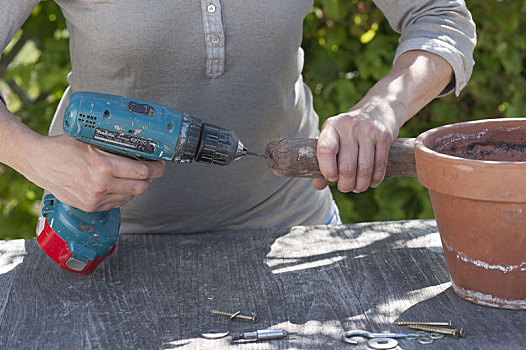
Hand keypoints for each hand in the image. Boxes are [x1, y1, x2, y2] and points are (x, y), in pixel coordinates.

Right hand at [24, 134, 164, 211]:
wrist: (39, 162)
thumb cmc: (63, 148)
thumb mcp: (91, 140)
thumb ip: (114, 146)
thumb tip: (138, 147)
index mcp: (103, 166)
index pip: (142, 172)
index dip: (156, 168)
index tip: (159, 163)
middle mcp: (100, 185)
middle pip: (141, 188)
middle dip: (150, 178)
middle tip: (151, 169)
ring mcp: (95, 199)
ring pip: (131, 196)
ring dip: (136, 186)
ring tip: (132, 175)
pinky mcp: (91, 207)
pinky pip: (117, 202)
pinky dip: (122, 194)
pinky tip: (118, 183)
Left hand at [312, 50, 452, 192]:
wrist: (379, 109)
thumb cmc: (350, 130)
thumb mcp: (334, 138)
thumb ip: (324, 161)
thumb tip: (317, 186)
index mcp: (332, 126)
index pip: (325, 150)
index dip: (327, 170)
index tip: (331, 178)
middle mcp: (349, 127)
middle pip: (347, 167)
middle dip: (346, 184)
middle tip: (346, 187)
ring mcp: (368, 131)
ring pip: (364, 169)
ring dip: (361, 185)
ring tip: (358, 187)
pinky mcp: (384, 136)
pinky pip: (380, 165)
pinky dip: (375, 179)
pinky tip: (371, 182)